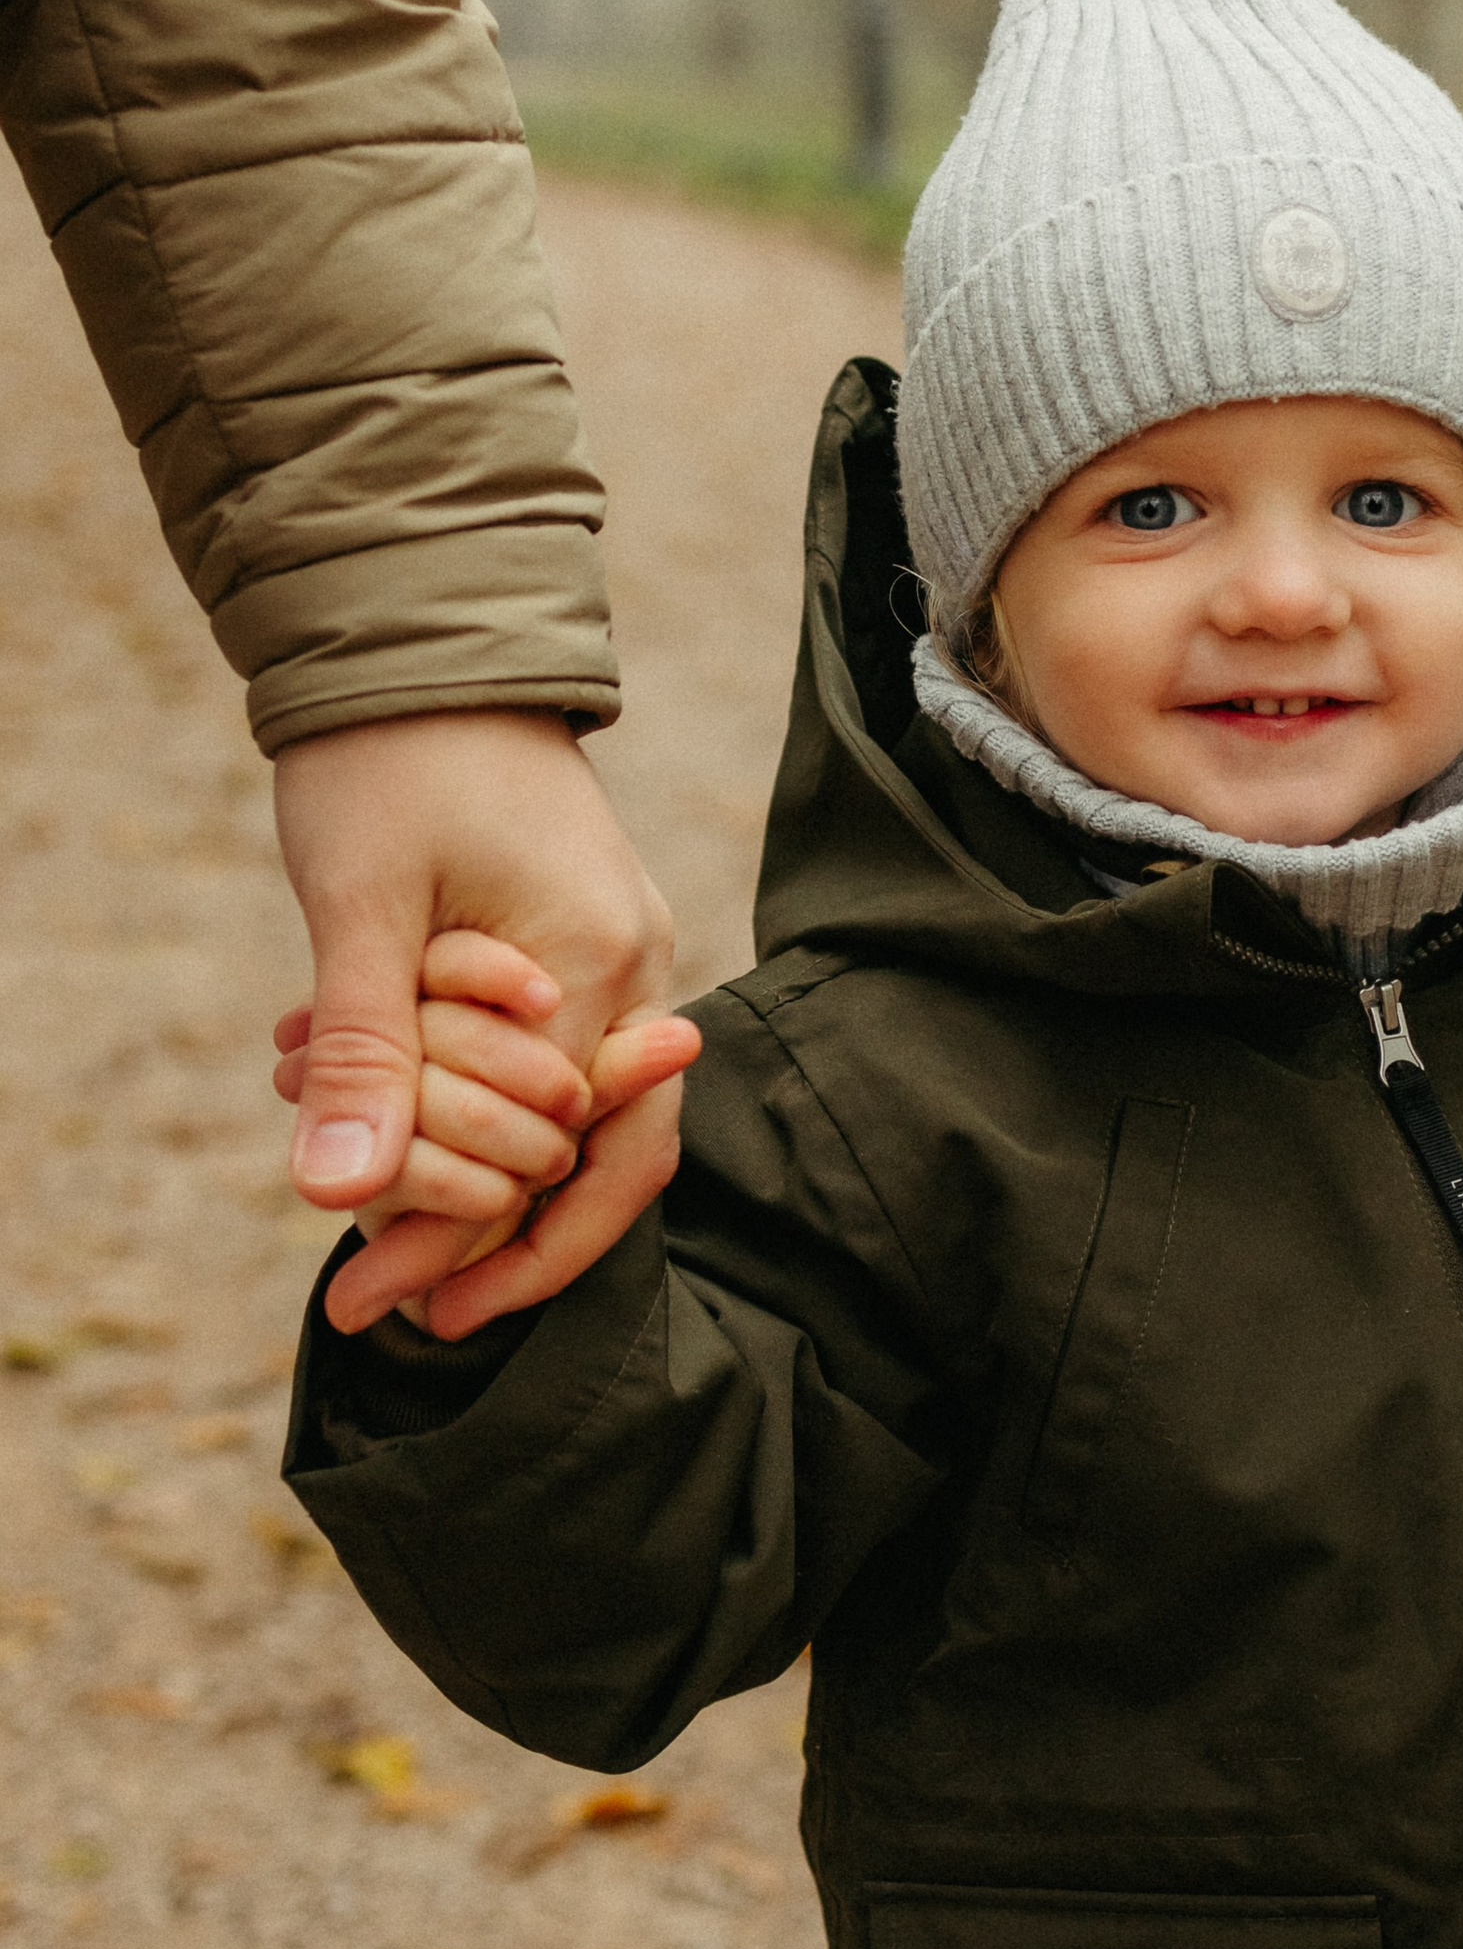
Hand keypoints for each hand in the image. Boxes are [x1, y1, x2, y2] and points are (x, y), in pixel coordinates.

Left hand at [272, 710, 677, 1320]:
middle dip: (502, 1246)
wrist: (426, 638)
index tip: (372, 1304)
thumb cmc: (390, 758)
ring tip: (378, 1227)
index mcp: (598, 970)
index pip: (553, 1159)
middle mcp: (638, 974)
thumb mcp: (358, 908)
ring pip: (584, 1124)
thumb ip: (361, 1052)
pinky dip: (482, 1111)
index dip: (467, 1246)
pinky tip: (397, 1129)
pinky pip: (558, 1064)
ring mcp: (623, 960)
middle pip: (610, 1166)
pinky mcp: (587, 946)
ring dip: (482, 1176)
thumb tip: (337, 1195)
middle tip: (399, 1309)